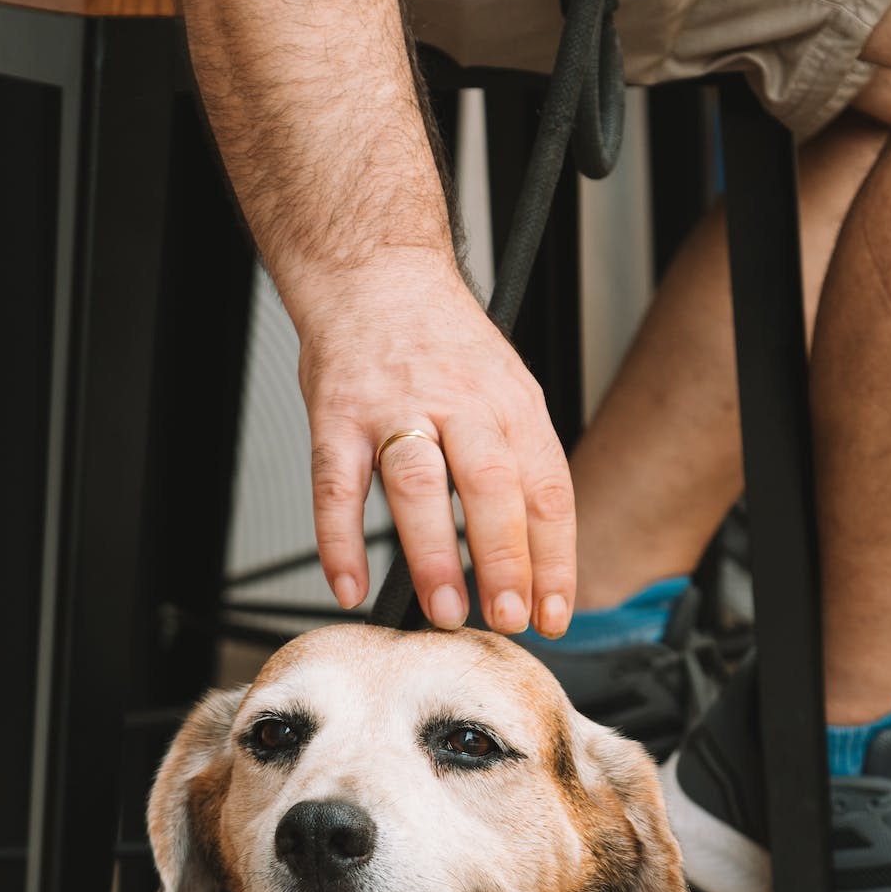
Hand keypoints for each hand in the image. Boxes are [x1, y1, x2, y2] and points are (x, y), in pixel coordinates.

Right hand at [293, 252, 575, 636]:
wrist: (374, 272)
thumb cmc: (440, 344)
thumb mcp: (505, 390)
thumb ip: (518, 467)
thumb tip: (534, 563)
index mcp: (511, 404)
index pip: (546, 489)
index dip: (554, 558)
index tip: (554, 614)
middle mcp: (459, 403)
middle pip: (491, 486)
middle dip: (504, 561)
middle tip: (508, 619)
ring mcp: (394, 408)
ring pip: (419, 484)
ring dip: (434, 553)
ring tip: (445, 610)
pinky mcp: (336, 416)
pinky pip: (335, 486)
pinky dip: (340, 541)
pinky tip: (351, 585)